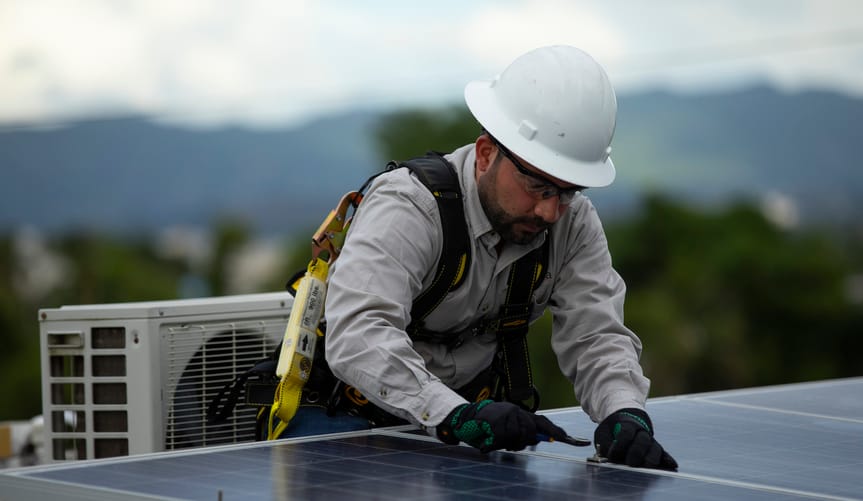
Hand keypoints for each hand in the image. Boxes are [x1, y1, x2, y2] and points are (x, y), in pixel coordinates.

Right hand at [437, 400, 566, 452]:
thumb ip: (525, 431)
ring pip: (518, 437)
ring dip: (508, 444)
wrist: (466, 417)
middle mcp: (516, 411)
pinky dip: (496, 445)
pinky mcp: (496, 421)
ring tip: (497, 439)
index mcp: (520, 412)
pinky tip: (488, 442)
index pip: (543, 422)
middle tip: (509, 443)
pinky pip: (504, 440)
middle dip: (523, 442)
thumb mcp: (509, 425)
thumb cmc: (488, 424)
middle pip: (531, 432)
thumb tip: (544, 438)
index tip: (575, 441)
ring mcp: (506, 415)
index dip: (557, 432)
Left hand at [594, 408, 677, 470]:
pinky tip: (672, 465)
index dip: (619, 446)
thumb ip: (604, 444)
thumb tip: (608, 458)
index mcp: (627, 424)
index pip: (626, 434)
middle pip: (643, 441)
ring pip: (655, 449)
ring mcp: (650, 441)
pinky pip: (664, 454)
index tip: (611, 458)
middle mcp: (642, 432)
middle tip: (630, 464)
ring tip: (645, 468)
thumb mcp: (603, 433)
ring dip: (651, 459)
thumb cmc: (613, 430)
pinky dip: (668, 460)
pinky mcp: (656, 449)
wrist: (626, 420)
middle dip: (636, 453)